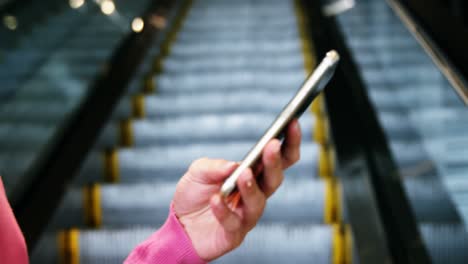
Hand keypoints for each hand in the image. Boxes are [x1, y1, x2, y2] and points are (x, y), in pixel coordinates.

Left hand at [173, 120, 301, 260]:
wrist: (179, 226)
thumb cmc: (194, 195)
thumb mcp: (197, 171)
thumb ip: (213, 165)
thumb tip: (234, 165)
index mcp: (253, 175)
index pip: (279, 159)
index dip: (289, 143)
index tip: (292, 123)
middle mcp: (255, 194)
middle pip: (274, 179)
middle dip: (275, 162)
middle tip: (272, 146)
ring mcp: (246, 215)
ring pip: (258, 202)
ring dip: (252, 187)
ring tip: (244, 174)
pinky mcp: (234, 234)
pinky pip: (233, 222)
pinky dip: (224, 211)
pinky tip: (216, 200)